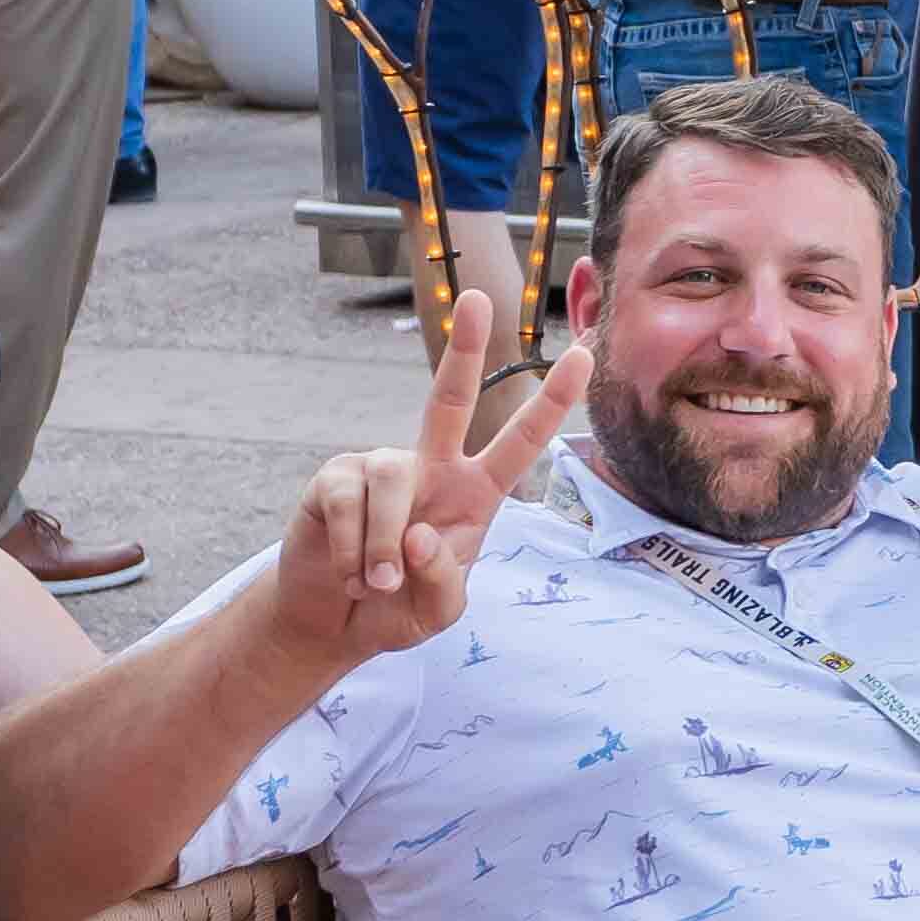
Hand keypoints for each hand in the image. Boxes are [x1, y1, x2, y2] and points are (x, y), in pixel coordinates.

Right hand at [271, 301, 580, 662]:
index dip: (552, 402)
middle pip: (448, 397)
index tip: (584, 355)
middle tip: (477, 297)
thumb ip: (443, 580)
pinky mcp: (335, 479)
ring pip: (391, 476)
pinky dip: (351, 550)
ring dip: (383, 544)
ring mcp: (381, 468)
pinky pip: (348, 501)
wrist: (335, 623)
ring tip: (377, 584)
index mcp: (474, 494)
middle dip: (464, 348)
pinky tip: (348, 573)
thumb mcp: (438, 613)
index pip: (520, 442)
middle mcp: (431, 468)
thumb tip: (418, 532)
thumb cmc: (397, 609)